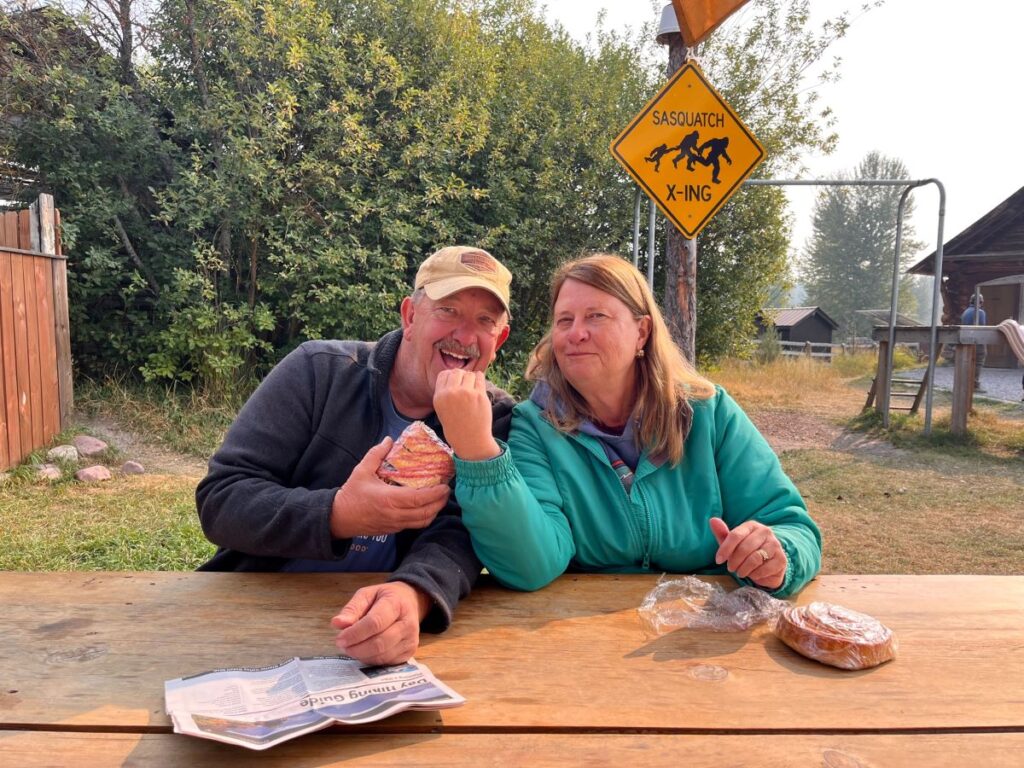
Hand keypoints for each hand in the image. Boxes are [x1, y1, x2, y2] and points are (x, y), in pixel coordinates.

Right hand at [330, 438, 449, 538]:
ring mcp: (395, 524)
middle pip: (426, 512)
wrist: (339, 518)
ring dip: (434, 511)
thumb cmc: (351, 494)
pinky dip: (424, 517)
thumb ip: (376, 454)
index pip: (418, 499)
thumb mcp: (361, 471)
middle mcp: (394, 514)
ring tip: (440, 499)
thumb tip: (389, 439)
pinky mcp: (393, 530)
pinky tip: (426, 506)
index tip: (445, 486)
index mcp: (388, 499)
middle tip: (447, 490)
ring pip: (422, 522)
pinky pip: (414, 525)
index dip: (435, 494)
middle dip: (440, 502)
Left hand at [331, 581, 430, 664]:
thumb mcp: (366, 595)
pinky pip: (386, 662)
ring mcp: (411, 640)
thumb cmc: (384, 598)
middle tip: (342, 645)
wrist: (409, 602)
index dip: (355, 633)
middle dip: (356, 648)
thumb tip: (337, 623)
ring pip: (382, 656)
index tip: (339, 639)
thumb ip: (352, 609)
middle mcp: (408, 623)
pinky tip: (364, 651)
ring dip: (362, 655)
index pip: (375, 622)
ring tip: (351, 647)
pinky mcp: (409, 652)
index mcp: (396, 603)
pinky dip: (370, 659)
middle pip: (379, 643)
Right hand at [433, 369, 500, 460]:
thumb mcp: (442, 408)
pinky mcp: (479, 395)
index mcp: (439, 396)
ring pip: (469, 374)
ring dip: (472, 379)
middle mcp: (450, 393)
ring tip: (472, 390)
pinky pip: (480, 377)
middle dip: (462, 377)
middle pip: (457, 372)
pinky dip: (480, 380)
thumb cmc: (456, 424)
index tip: (456, 385)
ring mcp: (466, 393)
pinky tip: (478, 388)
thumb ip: (445, 391)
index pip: (444, 374)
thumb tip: (455, 372)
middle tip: (466, 388)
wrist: (469, 440)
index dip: (451, 378)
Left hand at [709, 517, 786, 590]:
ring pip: (755, 559)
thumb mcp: (733, 543)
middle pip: (745, 548)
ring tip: (740, 572)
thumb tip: (712, 520)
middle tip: (730, 568)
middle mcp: (765, 532)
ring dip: (744, 569)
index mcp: (752, 526)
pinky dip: (755, 575)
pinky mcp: (781, 559)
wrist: (769, 563)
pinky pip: (764, 569)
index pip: (736, 535)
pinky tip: (752, 574)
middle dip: (734, 561)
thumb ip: (723, 534)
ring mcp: (775, 545)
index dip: (725, 549)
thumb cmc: (747, 551)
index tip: (718, 560)